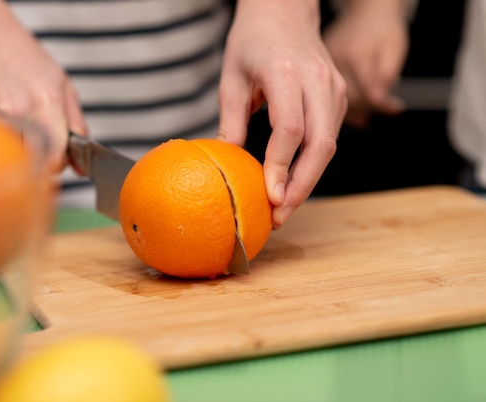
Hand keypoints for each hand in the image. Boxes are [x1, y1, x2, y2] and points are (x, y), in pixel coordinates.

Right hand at [0, 0, 87, 170]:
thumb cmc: (25, 60)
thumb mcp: (63, 86)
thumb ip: (77, 126)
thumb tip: (82, 168)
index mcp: (47, 104)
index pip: (56, 159)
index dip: (58, 165)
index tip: (56, 159)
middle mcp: (18, 111)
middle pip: (30, 164)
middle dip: (36, 166)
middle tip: (36, 152)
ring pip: (7, 158)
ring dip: (14, 156)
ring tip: (17, 135)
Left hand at [218, 0, 346, 227]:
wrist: (284, 11)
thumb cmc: (253, 40)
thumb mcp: (231, 78)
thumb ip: (231, 122)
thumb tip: (228, 165)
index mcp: (287, 73)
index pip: (290, 129)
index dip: (281, 167)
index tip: (270, 197)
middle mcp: (318, 81)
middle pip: (321, 144)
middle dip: (302, 185)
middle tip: (279, 215)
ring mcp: (335, 88)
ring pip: (330, 145)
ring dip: (309, 180)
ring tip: (284, 207)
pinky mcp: (340, 96)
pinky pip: (330, 137)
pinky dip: (314, 164)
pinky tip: (295, 182)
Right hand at [323, 0, 408, 128]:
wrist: (365, 13)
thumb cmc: (383, 29)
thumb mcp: (394, 48)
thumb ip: (387, 75)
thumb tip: (378, 100)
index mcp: (355, 56)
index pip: (366, 92)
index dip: (381, 104)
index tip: (396, 108)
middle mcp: (336, 62)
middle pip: (350, 99)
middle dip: (369, 107)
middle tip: (387, 105)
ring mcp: (325, 67)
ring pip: (337, 100)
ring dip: (356, 110)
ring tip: (371, 110)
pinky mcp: (320, 70)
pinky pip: (330, 94)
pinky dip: (344, 104)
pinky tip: (357, 109)